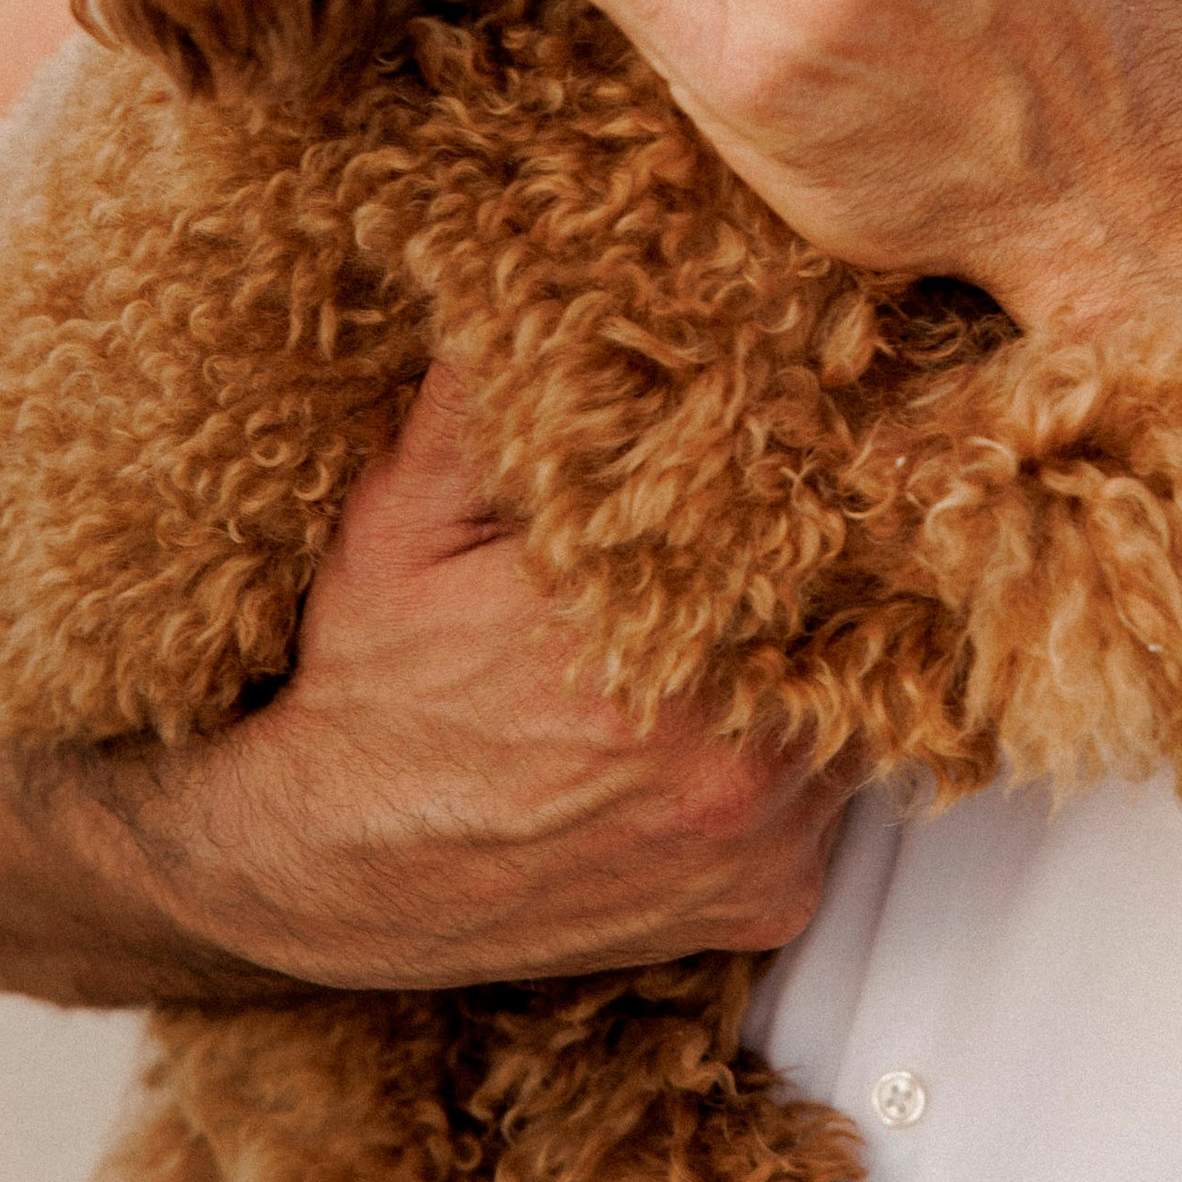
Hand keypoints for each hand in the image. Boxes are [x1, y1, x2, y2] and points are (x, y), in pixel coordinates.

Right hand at [45, 369, 845, 989]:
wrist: (320, 867)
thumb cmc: (365, 685)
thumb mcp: (403, 519)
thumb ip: (486, 404)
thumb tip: (538, 274)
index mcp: (651, 653)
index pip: (812, 533)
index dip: (833, 479)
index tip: (837, 432)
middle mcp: (725, 764)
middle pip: (860, 625)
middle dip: (838, 569)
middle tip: (820, 513)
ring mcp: (753, 845)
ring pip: (861, 714)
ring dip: (829, 663)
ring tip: (772, 610)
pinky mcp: (762, 907)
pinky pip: (836, 811)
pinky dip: (806, 761)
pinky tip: (738, 715)